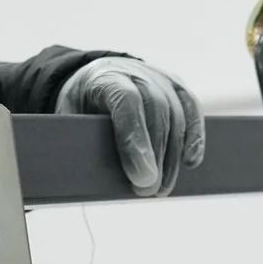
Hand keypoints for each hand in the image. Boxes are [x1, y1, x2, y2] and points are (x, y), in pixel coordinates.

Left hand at [57, 58, 205, 197]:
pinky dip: (195, 137)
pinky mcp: (177, 86)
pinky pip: (192, 110)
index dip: (136, 140)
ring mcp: (160, 77)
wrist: (96, 77)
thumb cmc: (81, 106)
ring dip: (172, 156)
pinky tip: (190, 161)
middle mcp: (136, 72)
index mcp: (105, 77)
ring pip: (176, 115)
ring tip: (162, 188)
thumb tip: (82, 175)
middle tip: (149, 191)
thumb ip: (77, 139)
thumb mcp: (67, 117)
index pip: (127, 101)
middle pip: (156, 110)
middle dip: (156, 156)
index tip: (141, 177)